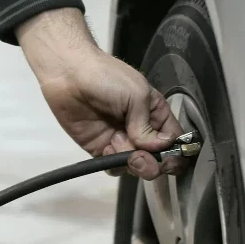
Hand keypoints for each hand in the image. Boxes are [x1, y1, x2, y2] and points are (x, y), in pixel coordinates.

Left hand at [17, 8, 182, 179]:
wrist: (69, 76)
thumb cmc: (107, 78)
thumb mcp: (136, 95)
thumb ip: (148, 125)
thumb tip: (157, 149)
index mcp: (156, 114)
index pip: (174, 140)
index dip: (175, 153)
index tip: (167, 157)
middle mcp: (142, 130)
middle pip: (158, 159)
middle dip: (152, 163)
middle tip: (139, 156)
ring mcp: (121, 141)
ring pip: (137, 166)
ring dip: (132, 162)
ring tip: (119, 143)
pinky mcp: (101, 149)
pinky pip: (115, 167)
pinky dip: (114, 164)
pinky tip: (107, 147)